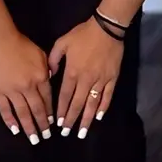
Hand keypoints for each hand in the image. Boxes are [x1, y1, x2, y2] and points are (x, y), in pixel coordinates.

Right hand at [0, 28, 53, 143]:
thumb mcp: (41, 55)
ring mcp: (12, 91)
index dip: (51, 112)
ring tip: (33, 138)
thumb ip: (48, 69)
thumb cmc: (22, 45)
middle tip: (46, 137)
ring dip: (29, 127)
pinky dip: (10, 121)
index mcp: (41, 77)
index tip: (53, 123)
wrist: (0, 41)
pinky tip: (15, 130)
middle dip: (42, 124)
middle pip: (37, 109)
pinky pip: (5, 110)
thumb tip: (51, 80)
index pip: (48, 99)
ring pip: (22, 113)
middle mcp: (28, 87)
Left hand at [46, 18, 122, 138]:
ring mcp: (100, 80)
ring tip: (82, 132)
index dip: (61, 111)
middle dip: (72, 119)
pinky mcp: (112, 78)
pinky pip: (107, 95)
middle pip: (77, 103)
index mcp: (72, 72)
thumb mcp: (62, 42)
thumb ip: (53, 59)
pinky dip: (103, 107)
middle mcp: (86, 80)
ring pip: (92, 103)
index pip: (65, 96)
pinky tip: (99, 117)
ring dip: (86, 119)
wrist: (107, 28)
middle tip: (67, 133)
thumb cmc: (83, 34)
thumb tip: (49, 74)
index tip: (58, 123)